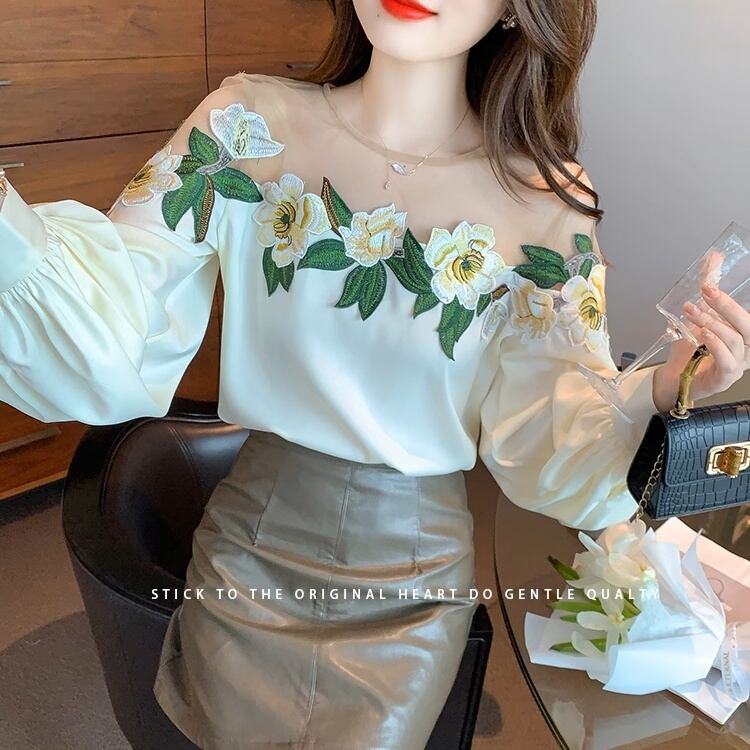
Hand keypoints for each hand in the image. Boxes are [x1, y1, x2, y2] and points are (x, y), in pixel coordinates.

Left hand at [651, 283, 749, 411]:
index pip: (745, 315)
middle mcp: (744, 349)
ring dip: (712, 322)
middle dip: (726, 305)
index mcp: (742, 334)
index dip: (731, 299)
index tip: (711, 281)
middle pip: (747, 325)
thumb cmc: (688, 352)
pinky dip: (717, 345)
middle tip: (706, 290)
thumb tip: (713, 258)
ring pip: (734, 340)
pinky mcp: (725, 378)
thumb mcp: (697, 319)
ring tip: (693, 312)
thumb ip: (706, 294)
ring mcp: (738, 365)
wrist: (673, 379)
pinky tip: (705, 335)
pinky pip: (727, 361)